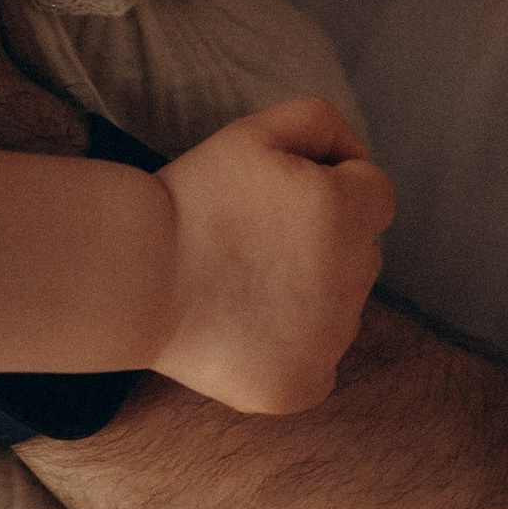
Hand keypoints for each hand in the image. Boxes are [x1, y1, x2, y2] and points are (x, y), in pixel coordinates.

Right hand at [150, 99, 395, 414]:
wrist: (132, 274)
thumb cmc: (192, 198)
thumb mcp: (255, 132)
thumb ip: (322, 124)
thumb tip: (357, 158)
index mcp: (349, 211)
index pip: (375, 194)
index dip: (330, 188)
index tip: (278, 199)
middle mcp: (353, 278)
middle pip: (360, 254)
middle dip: (324, 244)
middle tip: (253, 243)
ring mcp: (330, 340)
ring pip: (338, 310)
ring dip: (307, 299)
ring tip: (239, 288)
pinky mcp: (302, 385)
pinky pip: (316, 364)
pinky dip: (288, 352)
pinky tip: (243, 331)